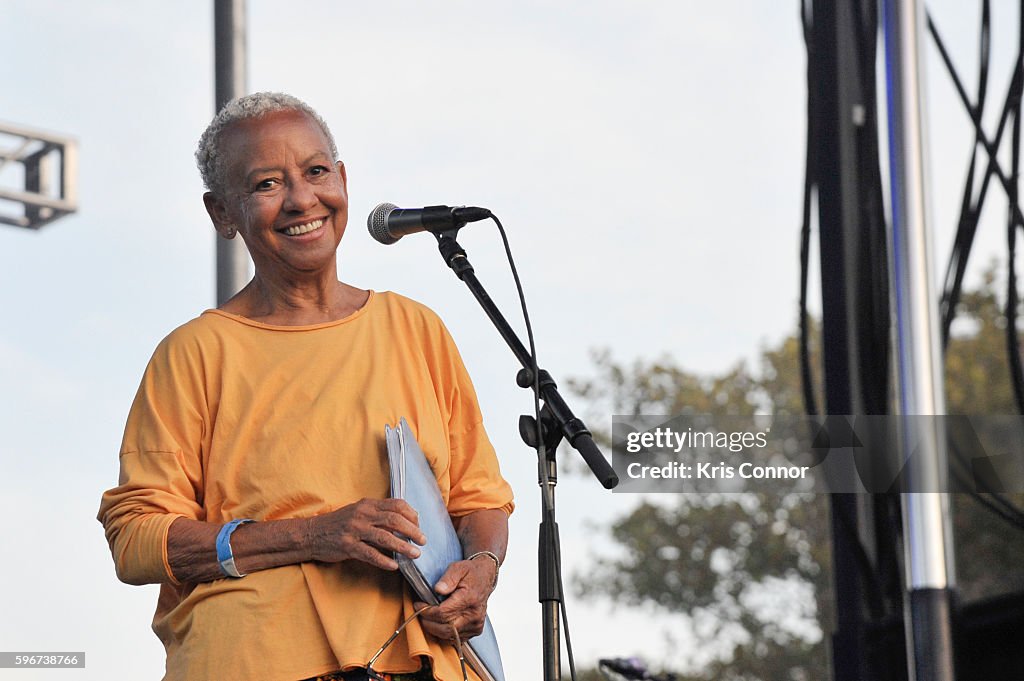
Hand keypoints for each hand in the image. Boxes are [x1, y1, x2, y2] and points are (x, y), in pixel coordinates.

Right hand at [308, 498, 425, 569]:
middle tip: (423, 541)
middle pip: (394, 520)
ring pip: (385, 537)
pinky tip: (394, 565)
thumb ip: (378, 514)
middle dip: (413, 531)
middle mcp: (362, 515)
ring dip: (403, 546)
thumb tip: (404, 522)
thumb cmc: (339, 523)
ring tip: (415, 554)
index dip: (412, 514)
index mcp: (368, 504)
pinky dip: (384, 560)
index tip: (419, 525)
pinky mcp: (347, 546)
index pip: (396, 504)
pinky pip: (370, 554)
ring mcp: (354, 530)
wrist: (312, 533)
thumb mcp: (359, 512)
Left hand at [414, 555, 497, 641]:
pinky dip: (445, 634)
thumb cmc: (471, 573)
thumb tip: (438, 589)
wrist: (485, 578)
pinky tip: (440, 623)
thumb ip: (448, 578)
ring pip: (449, 636)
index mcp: (469, 598)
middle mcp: (474, 614)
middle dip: (428, 622)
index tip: (418, 605)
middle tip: (420, 613)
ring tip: (428, 618)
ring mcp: (476, 624)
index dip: (427, 611)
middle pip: (445, 628)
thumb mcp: (458, 568)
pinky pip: (456, 639)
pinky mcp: (476, 630)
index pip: (443, 613)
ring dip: (435, 629)